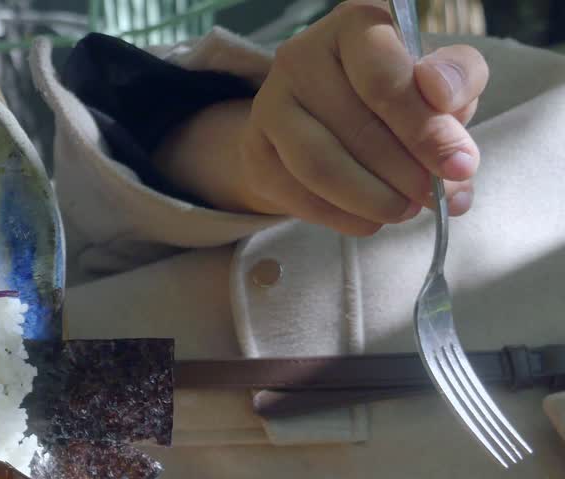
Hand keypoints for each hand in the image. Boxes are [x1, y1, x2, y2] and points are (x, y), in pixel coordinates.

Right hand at [155, 0, 488, 235]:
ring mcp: (270, 104)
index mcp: (354, 25)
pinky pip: (298, 196)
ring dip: (372, 200)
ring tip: (404, 211)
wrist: (329, 114)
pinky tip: (371, 218)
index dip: (425, 130)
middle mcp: (300, 56)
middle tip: (436, 197)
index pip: (384, 80)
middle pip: (355, 128)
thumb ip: (458, 79)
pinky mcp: (255, 150)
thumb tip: (444, 98)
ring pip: (319, 167)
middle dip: (406, 173)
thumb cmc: (397, 92)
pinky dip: (343, 217)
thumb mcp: (440, 76)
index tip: (459, 165)